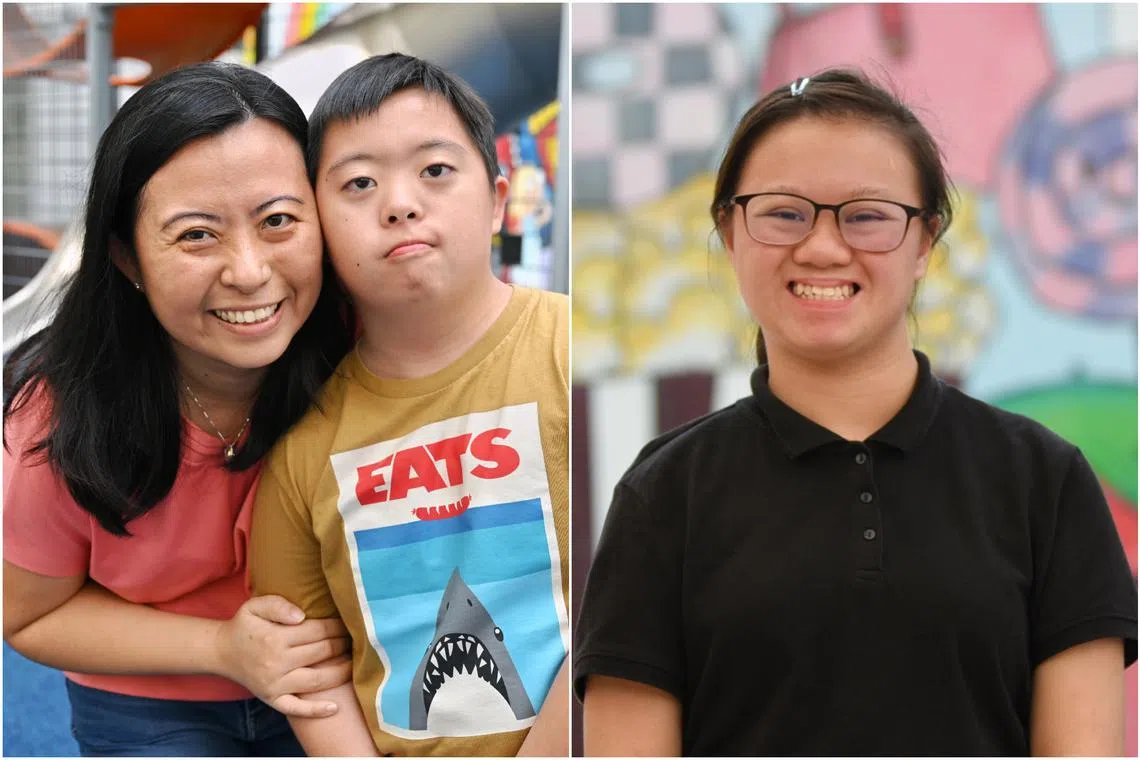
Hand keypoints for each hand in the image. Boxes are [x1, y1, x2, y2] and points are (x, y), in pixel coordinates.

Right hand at [213, 595, 352, 717]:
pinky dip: (315, 711)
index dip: (337, 626)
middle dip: (343, 645)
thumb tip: (301, 616)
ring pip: (317, 681)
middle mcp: (276, 663)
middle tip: (355, 640)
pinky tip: (334, 708)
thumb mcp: (255, 606)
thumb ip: (278, 605)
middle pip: (321, 653)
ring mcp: (275, 684)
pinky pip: (296, 709)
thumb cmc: (244, 626)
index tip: (349, 622)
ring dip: (341, 672)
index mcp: (274, 638)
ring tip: (355, 664)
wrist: (221, 652)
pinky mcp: (272, 699)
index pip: (317, 631)